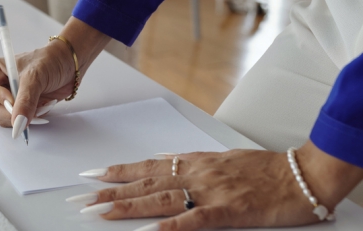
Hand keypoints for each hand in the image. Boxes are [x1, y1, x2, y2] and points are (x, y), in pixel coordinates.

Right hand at [0, 18, 109, 128]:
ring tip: (41, 102)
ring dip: (25, 115)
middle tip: (30, 106)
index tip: (11, 96)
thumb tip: (17, 123)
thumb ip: (24, 101)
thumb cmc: (50, 60)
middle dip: (12, 111)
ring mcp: (7, 98)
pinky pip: (20, 122)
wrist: (70, 64)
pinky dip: (33, 118)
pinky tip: (44, 105)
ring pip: (5, 119)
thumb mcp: (34, 77)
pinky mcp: (20, 108)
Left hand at [68, 142, 362, 229]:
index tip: (89, 175)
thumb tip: (162, 158)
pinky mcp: (229, 211)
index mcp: (193, 162)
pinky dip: (172, 225)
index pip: (145, 166)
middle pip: (143, 184)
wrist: (302, 173)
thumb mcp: (220, 158)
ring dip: (127, 206)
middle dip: (109, 193)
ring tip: (99, 213)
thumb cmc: (264, 169)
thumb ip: (189, 161)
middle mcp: (195, 174)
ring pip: (160, 199)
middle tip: (80, 201)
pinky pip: (196, 220)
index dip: (116, 171)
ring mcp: (210, 192)